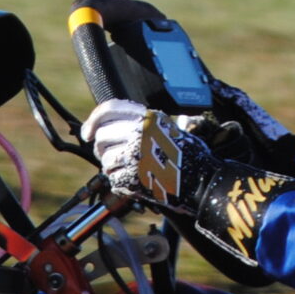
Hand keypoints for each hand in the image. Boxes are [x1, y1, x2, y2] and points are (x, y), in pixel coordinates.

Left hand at [82, 99, 294, 268]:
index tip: (89, 133)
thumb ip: (145, 125)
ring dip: (113, 168)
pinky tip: (136, 182)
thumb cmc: (191, 157)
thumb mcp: (171, 129)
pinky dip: (120, 183)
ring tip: (131, 171)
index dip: (94, 121)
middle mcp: (139, 133)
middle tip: (114, 156)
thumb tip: (114, 127)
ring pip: (106, 160)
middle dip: (103, 148)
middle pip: (102, 136)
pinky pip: (113, 179)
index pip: (109, 110)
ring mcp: (136, 156)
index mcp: (148, 118)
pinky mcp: (134, 177)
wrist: (205, 182)